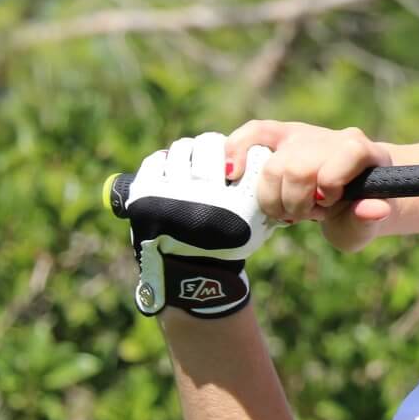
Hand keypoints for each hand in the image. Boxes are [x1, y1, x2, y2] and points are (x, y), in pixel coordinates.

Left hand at [126, 134, 276, 317]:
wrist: (187, 276)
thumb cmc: (228, 244)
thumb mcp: (259, 225)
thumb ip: (268, 194)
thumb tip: (272, 156)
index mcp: (239, 208)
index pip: (253, 153)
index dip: (250, 153)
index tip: (245, 161)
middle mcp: (206, 200)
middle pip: (212, 143)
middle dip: (216, 148)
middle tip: (215, 158)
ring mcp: (172, 196)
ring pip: (184, 148)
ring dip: (190, 153)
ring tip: (192, 165)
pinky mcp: (145, 196)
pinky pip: (156, 160)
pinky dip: (164, 162)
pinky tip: (171, 172)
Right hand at [224, 119, 395, 253]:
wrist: (352, 197)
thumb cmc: (357, 213)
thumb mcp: (367, 224)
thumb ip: (368, 219)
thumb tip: (375, 210)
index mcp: (362, 151)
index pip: (343, 156)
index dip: (331, 188)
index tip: (331, 205)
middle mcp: (332, 138)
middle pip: (297, 168)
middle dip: (297, 202)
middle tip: (309, 214)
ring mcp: (305, 134)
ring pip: (272, 166)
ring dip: (274, 199)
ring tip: (290, 210)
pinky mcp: (281, 136)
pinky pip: (254, 131)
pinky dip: (238, 151)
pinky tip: (233, 174)